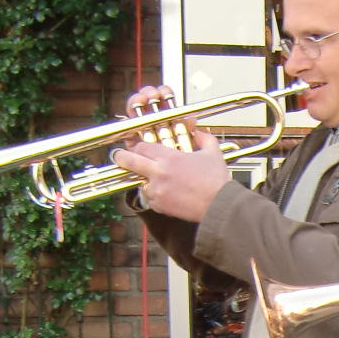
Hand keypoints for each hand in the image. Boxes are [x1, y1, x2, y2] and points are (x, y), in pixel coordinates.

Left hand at [112, 84, 230, 218]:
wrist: (219, 205)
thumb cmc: (216, 181)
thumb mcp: (212, 152)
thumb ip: (203, 138)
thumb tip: (197, 132)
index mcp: (168, 157)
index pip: (142, 147)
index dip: (139, 146)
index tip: (139, 148)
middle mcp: (158, 173)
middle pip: (129, 161)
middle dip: (121, 157)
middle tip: (119, 157)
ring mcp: (157, 190)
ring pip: (140, 182)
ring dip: (144, 180)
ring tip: (154, 181)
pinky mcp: (159, 206)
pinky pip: (150, 199)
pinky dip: (155, 196)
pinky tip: (167, 194)